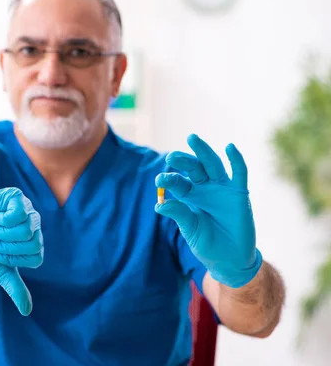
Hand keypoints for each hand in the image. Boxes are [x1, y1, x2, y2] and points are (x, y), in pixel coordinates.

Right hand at [0, 187, 42, 314]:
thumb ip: (14, 286)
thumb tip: (27, 311)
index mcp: (33, 241)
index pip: (36, 257)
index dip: (13, 258)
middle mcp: (34, 224)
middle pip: (33, 243)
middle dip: (6, 246)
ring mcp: (26, 208)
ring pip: (26, 229)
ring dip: (2, 232)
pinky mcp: (15, 196)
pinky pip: (19, 213)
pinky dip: (2, 219)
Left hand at [154, 134, 261, 287]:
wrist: (230, 259)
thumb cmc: (207, 243)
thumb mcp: (190, 229)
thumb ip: (179, 214)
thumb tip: (159, 205)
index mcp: (188, 196)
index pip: (177, 182)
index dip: (168, 179)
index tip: (159, 180)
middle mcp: (203, 188)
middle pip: (193, 168)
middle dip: (182, 160)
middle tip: (172, 156)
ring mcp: (221, 188)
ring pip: (212, 165)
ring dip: (202, 151)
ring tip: (192, 139)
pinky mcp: (239, 193)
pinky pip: (239, 172)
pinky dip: (236, 159)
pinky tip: (229, 147)